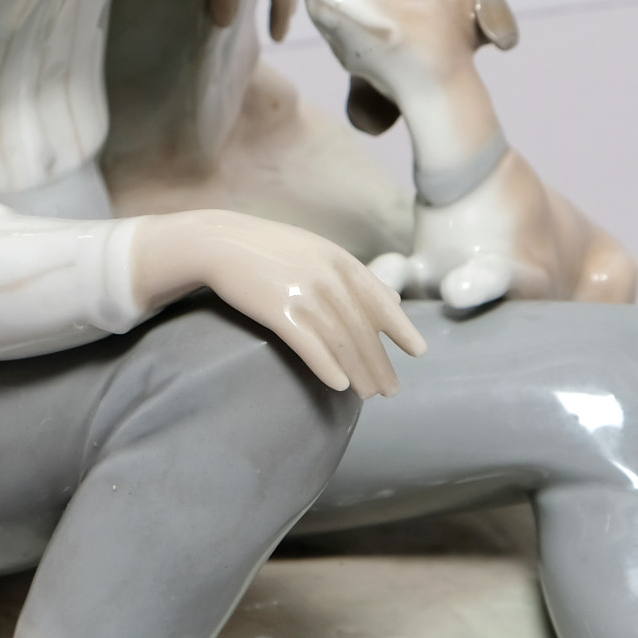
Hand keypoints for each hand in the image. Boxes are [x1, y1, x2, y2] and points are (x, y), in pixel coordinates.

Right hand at [132, 211, 426, 397]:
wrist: (219, 242)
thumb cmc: (268, 250)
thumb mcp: (316, 250)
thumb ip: (351, 274)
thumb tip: (391, 300)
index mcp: (340, 260)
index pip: (380, 300)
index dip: (401, 328)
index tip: (418, 352)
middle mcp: (327, 276)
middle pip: (362, 329)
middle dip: (380, 363)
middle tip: (391, 391)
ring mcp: (303, 292)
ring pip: (341, 341)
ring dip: (359, 372)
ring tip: (368, 396)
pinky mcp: (277, 310)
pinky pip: (309, 345)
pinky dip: (327, 367)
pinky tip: (339, 385)